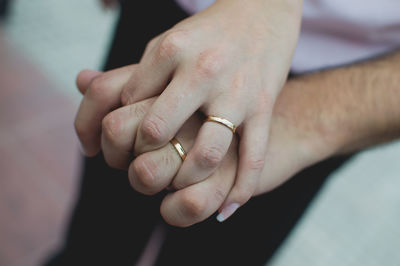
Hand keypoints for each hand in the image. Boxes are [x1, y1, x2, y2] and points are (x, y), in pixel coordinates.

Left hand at [80, 0, 302, 213]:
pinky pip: (252, 157)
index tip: (123, 140)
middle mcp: (201, 72)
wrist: (263, 11)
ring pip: (205, 155)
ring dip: (185, 179)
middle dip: (141, 156)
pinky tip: (224, 211)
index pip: (125, 104)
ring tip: (179, 184)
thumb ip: (131, 72)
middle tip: (143, 165)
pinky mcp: (263, 106)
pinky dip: (239, 191)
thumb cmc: (207, 33)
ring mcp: (235, 92)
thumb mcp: (165, 42)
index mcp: (171, 51)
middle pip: (155, 131)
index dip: (117, 129)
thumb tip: (85, 91)